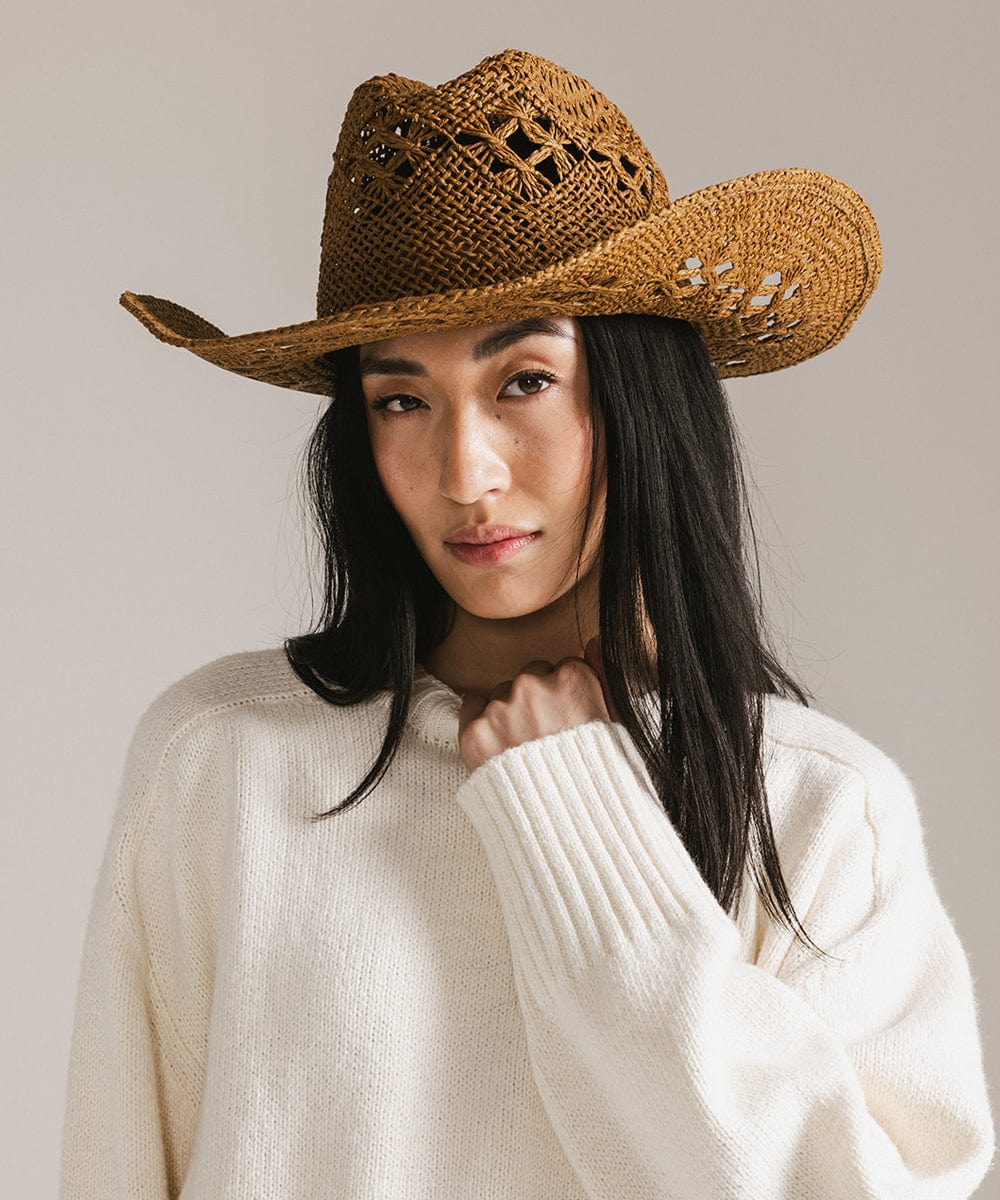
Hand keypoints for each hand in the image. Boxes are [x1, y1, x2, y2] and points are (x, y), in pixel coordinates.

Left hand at [457, 636, 620, 773]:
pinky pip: (471, 708)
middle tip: (544, 740)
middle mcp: (534, 687)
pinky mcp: (475, 733)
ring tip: (525, 753)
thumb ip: (603, 675)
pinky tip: (502, 751)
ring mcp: (501, 710)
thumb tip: (595, 641)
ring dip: (509, 715)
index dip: (565, 698)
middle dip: (536, 702)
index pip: (561, 668)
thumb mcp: (616, 724)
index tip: (568, 724)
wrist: (570, 832)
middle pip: (530, 677)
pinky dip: (481, 725)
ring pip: (501, 694)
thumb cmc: (600, 780)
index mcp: (573, 680)